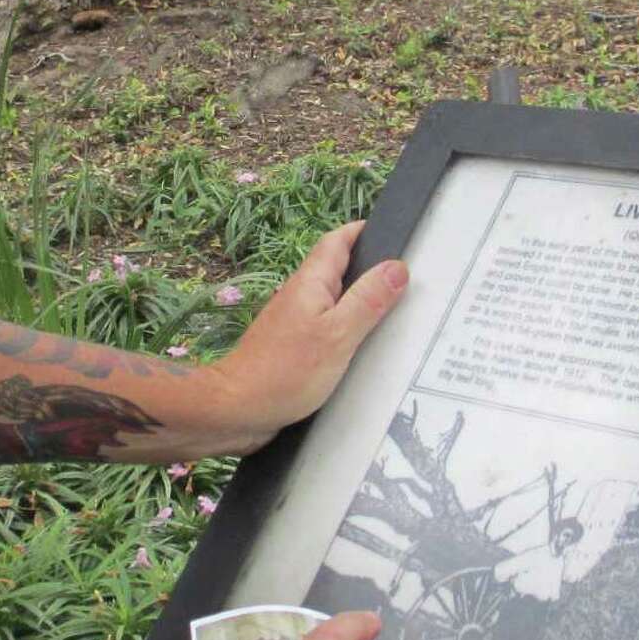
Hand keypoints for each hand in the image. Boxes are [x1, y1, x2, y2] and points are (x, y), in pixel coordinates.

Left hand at [204, 222, 405, 452]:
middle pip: (336, 269)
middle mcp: (299, 296)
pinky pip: (325, 327)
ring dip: (357, 300)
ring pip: (331, 300)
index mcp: (310, 283)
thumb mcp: (338, 334)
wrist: (237, 408)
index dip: (361, 231)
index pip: (337, 242)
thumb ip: (367, 301)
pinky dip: (345, 328)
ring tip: (390, 309)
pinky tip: (359, 345)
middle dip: (366, 267)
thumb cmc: (285, 371)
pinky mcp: (291, 347)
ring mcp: (293, 322)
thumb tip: (397, 268)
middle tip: (401, 274)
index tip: (390, 231)